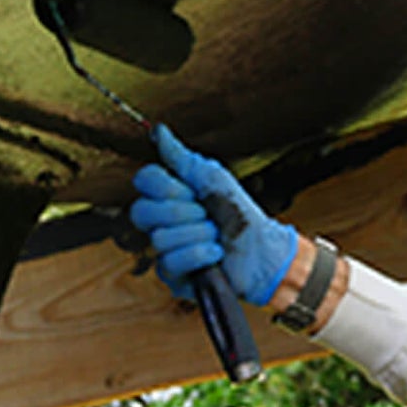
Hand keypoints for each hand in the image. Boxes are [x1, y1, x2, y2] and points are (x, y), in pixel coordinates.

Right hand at [130, 125, 298, 304]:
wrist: (264, 250)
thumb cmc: (241, 213)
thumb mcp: (213, 178)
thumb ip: (181, 158)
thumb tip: (158, 130)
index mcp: (169, 195)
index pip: (144, 181)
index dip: (167, 186)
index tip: (193, 191)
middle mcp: (161, 222)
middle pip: (142, 212)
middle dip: (183, 212)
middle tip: (207, 215)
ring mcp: (164, 249)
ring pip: (160, 239)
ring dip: (198, 235)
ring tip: (217, 237)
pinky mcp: (172, 276)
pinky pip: (170, 263)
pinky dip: (199, 255)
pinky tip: (215, 255)